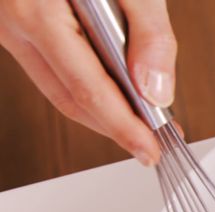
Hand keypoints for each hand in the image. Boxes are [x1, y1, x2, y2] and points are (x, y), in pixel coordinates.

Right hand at [0, 0, 175, 164]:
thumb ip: (149, 32)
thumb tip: (156, 91)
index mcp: (37, 11)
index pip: (87, 91)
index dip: (123, 128)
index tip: (151, 150)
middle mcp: (13, 22)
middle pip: (70, 99)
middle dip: (115, 127)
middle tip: (154, 143)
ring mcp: (9, 26)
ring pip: (58, 88)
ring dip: (102, 110)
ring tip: (144, 121)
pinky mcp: (16, 25)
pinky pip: (50, 67)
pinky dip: (86, 85)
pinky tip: (116, 90)